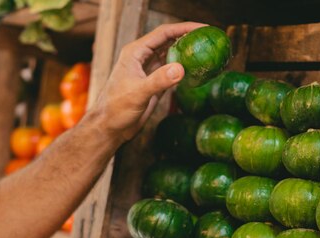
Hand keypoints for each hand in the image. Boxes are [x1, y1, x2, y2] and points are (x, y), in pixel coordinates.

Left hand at [87, 22, 205, 143]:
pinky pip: (172, 71)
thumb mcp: (138, 92)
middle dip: (188, 37)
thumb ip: (159, 80)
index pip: (163, 33)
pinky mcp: (154, 84)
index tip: (203, 28)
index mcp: (135, 52)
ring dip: (187, 53)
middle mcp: (142, 58)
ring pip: (171, 55)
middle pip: (169, 41)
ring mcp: (148, 71)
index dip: (184, 28)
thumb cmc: (116, 108)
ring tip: (207, 51)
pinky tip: (196, 70)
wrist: (110, 127)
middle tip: (209, 38)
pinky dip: (184, 69)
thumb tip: (181, 68)